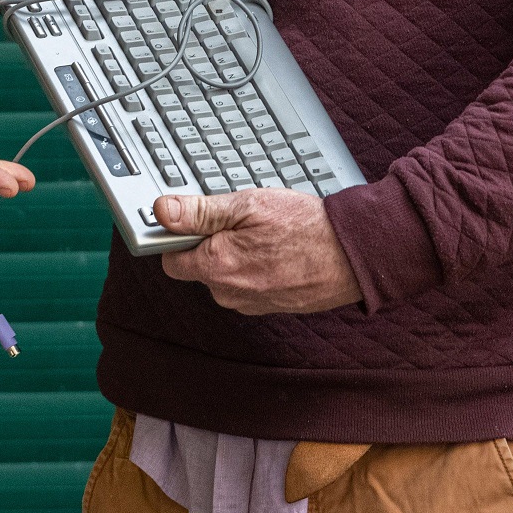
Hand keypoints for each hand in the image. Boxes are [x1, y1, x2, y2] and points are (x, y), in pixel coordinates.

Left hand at [156, 188, 361, 314]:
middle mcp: (227, 293)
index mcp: (216, 267)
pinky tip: (275, 249)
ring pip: (223, 275)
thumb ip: (200, 213)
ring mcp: (247, 304)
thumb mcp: (247, 205)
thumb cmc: (302, 227)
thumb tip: (162, 211)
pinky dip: (254, 267)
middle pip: (198, 266)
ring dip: (235, 254)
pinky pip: (245, 285)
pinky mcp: (266, 307)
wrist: (350, 255)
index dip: (179, 235)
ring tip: (264, 233)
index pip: (170, 259)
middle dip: (211, 242)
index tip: (196, 218)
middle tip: (241, 220)